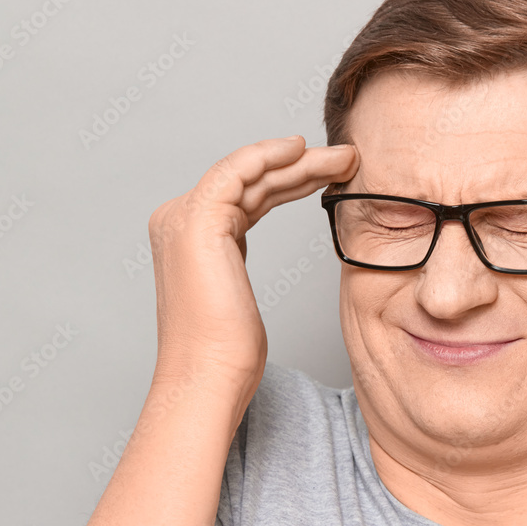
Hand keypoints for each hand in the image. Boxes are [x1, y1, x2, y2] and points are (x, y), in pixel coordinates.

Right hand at [147, 135, 358, 390]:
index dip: (292, 179)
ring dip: (301, 160)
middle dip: (303, 166)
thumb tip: (247, 254)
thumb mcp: (236, 293)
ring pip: (251, 172)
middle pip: (251, 181)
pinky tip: (300, 150)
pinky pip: (238, 170)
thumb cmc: (226, 351)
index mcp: (190, 237)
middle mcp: (179, 220)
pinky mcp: (196, 219)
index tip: (333, 175)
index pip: (247, 194)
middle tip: (347, 160)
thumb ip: (235, 260)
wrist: (209, 376)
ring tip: (345, 159)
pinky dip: (270, 156)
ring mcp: (183, 217)